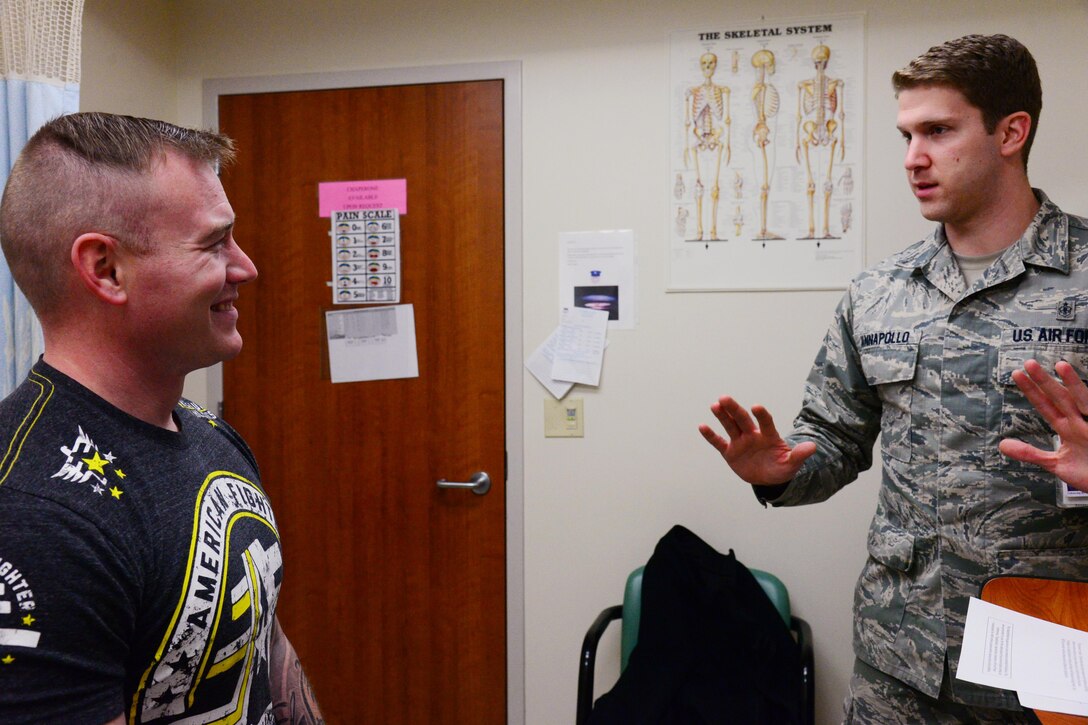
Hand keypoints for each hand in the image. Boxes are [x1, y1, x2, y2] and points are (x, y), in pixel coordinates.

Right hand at [698, 395, 815, 485]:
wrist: (768, 479)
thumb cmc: (781, 468)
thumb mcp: (791, 464)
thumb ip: (799, 455)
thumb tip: (813, 447)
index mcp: (769, 436)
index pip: (765, 422)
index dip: (761, 415)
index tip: (756, 407)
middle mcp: (753, 435)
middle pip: (743, 419)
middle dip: (734, 409)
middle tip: (725, 398)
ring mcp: (740, 442)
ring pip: (730, 426)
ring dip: (722, 416)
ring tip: (715, 405)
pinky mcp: (730, 452)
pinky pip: (719, 442)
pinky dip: (710, 436)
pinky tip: (702, 426)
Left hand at [998, 359, 1087, 490]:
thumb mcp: (1056, 464)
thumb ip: (1030, 453)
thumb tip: (1002, 444)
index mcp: (1067, 428)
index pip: (1045, 405)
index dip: (1032, 391)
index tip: (1017, 375)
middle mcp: (1080, 422)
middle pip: (1060, 398)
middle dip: (1045, 382)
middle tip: (1029, 363)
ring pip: (1083, 400)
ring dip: (1073, 384)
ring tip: (1061, 365)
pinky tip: (1083, 394)